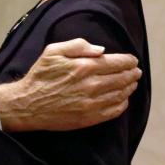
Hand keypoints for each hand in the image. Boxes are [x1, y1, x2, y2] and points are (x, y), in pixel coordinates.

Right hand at [0, 38, 140, 131]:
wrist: (28, 104)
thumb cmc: (40, 76)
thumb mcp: (53, 51)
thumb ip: (78, 46)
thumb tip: (101, 50)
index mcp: (84, 67)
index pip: (116, 62)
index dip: (128, 61)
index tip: (133, 60)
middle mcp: (91, 85)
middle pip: (121, 78)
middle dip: (132, 73)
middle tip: (136, 72)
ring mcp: (91, 103)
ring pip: (120, 94)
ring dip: (129, 88)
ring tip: (132, 83)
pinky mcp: (89, 118)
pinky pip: (113, 111)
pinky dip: (122, 104)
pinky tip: (123, 99)